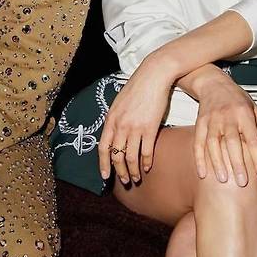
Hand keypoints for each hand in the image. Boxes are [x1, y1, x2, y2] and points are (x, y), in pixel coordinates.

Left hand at [98, 53, 174, 184]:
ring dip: (133, 171)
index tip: (105, 176)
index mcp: (111, 119)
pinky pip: (146, 151)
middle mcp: (121, 125)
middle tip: (124, 180)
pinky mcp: (150, 128)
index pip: (103, 147)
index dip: (103, 164)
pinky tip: (147, 167)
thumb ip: (115, 119)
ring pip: (131, 157)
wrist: (153, 76)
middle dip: (119, 171)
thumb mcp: (119, 103)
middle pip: (117, 155)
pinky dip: (146, 162)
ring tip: (136, 178)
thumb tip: (113, 134)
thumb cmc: (137, 88)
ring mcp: (135, 127)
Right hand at [184, 64, 256, 185]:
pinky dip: (199, 158)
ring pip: (213, 143)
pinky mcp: (200, 122)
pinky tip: (202, 173)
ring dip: (217, 162)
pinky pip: (198, 142)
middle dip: (237, 163)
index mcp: (245, 114)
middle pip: (232, 141)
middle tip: (242, 182)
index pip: (254, 139)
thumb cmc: (238, 100)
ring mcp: (211, 119)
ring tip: (223, 180)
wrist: (214, 83)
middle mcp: (228, 116)